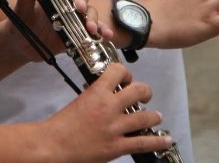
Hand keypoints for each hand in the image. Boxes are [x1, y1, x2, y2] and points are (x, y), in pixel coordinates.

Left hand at [7, 0, 111, 61]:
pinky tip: (107, 35)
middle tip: (79, 7)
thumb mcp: (21, 9)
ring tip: (90, 28)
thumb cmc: (22, 21)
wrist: (23, 46)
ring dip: (93, 17)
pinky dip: (103, 30)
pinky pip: (96, 27)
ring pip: (91, 8)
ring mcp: (76, 13)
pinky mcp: (81, 29)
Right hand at [40, 63, 171, 162]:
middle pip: (138, 91)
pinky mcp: (116, 147)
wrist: (53, 146)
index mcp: (98, 92)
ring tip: (156, 115)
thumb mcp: (80, 100)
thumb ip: (96, 94)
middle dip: (145, 91)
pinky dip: (157, 141)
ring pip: (144, 117)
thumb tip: (108, 93)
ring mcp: (115, 128)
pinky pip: (142, 143)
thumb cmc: (61, 124)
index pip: (118, 71)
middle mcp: (109, 107)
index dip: (125, 72)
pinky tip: (165, 139)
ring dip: (153, 115)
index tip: (126, 79)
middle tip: (145, 95)